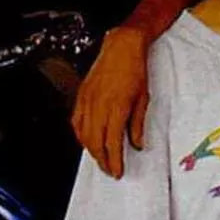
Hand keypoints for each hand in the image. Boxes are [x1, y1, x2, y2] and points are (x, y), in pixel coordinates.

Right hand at [71, 26, 149, 178]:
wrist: (122, 47)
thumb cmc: (135, 70)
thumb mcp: (143, 98)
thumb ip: (138, 124)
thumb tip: (138, 144)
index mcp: (117, 108)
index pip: (112, 143)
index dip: (114, 161)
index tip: (117, 171)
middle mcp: (99, 106)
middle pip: (96, 143)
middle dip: (102, 160)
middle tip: (109, 170)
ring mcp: (87, 101)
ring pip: (84, 135)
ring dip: (91, 150)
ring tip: (100, 159)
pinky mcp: (81, 96)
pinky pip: (76, 122)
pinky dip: (80, 135)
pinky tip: (86, 140)